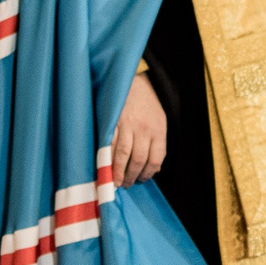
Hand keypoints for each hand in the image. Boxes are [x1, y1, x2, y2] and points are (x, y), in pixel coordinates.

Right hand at [110, 73, 166, 187]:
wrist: (132, 79)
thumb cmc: (146, 102)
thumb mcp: (160, 120)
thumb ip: (157, 143)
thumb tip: (153, 169)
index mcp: (158, 130)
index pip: (156, 159)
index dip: (148, 174)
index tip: (142, 180)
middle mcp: (144, 129)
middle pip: (138, 160)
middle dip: (132, 176)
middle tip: (127, 184)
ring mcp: (127, 125)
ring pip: (123, 155)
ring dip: (119, 172)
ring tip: (116, 182)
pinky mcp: (112, 121)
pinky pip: (109, 145)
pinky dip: (107, 159)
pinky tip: (106, 167)